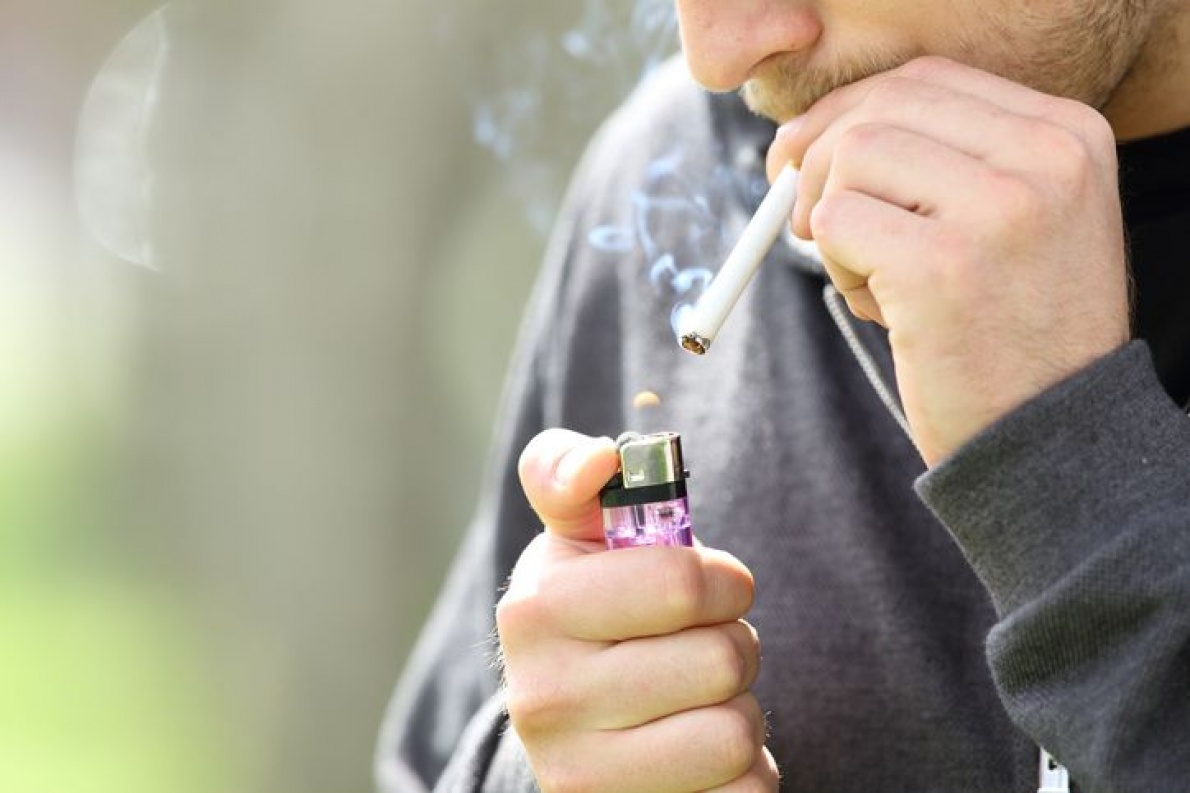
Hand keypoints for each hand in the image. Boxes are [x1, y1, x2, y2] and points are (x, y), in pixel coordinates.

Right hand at [496, 429, 776, 791]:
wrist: (570, 721)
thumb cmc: (593, 607)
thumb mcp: (573, 534)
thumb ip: (570, 474)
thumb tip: (599, 460)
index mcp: (535, 610)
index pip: (684, 584)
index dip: (721, 579)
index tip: (704, 586)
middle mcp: (544, 699)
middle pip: (722, 659)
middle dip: (732, 643)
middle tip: (696, 646)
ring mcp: (580, 775)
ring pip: (735, 733)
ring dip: (738, 710)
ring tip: (694, 699)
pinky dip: (745, 773)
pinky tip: (698, 754)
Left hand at [767, 56, 1130, 465]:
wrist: (1051, 440)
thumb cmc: (1009, 333)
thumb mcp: (1008, 224)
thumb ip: (934, 164)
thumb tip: (805, 136)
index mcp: (1067, 133)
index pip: (924, 80)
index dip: (848, 114)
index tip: (806, 159)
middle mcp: (1045, 155)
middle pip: (880, 108)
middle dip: (818, 160)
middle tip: (802, 220)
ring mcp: (999, 207)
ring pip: (852, 158)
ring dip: (834, 221)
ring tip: (874, 284)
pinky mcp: (943, 265)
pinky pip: (836, 222)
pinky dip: (835, 265)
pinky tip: (881, 310)